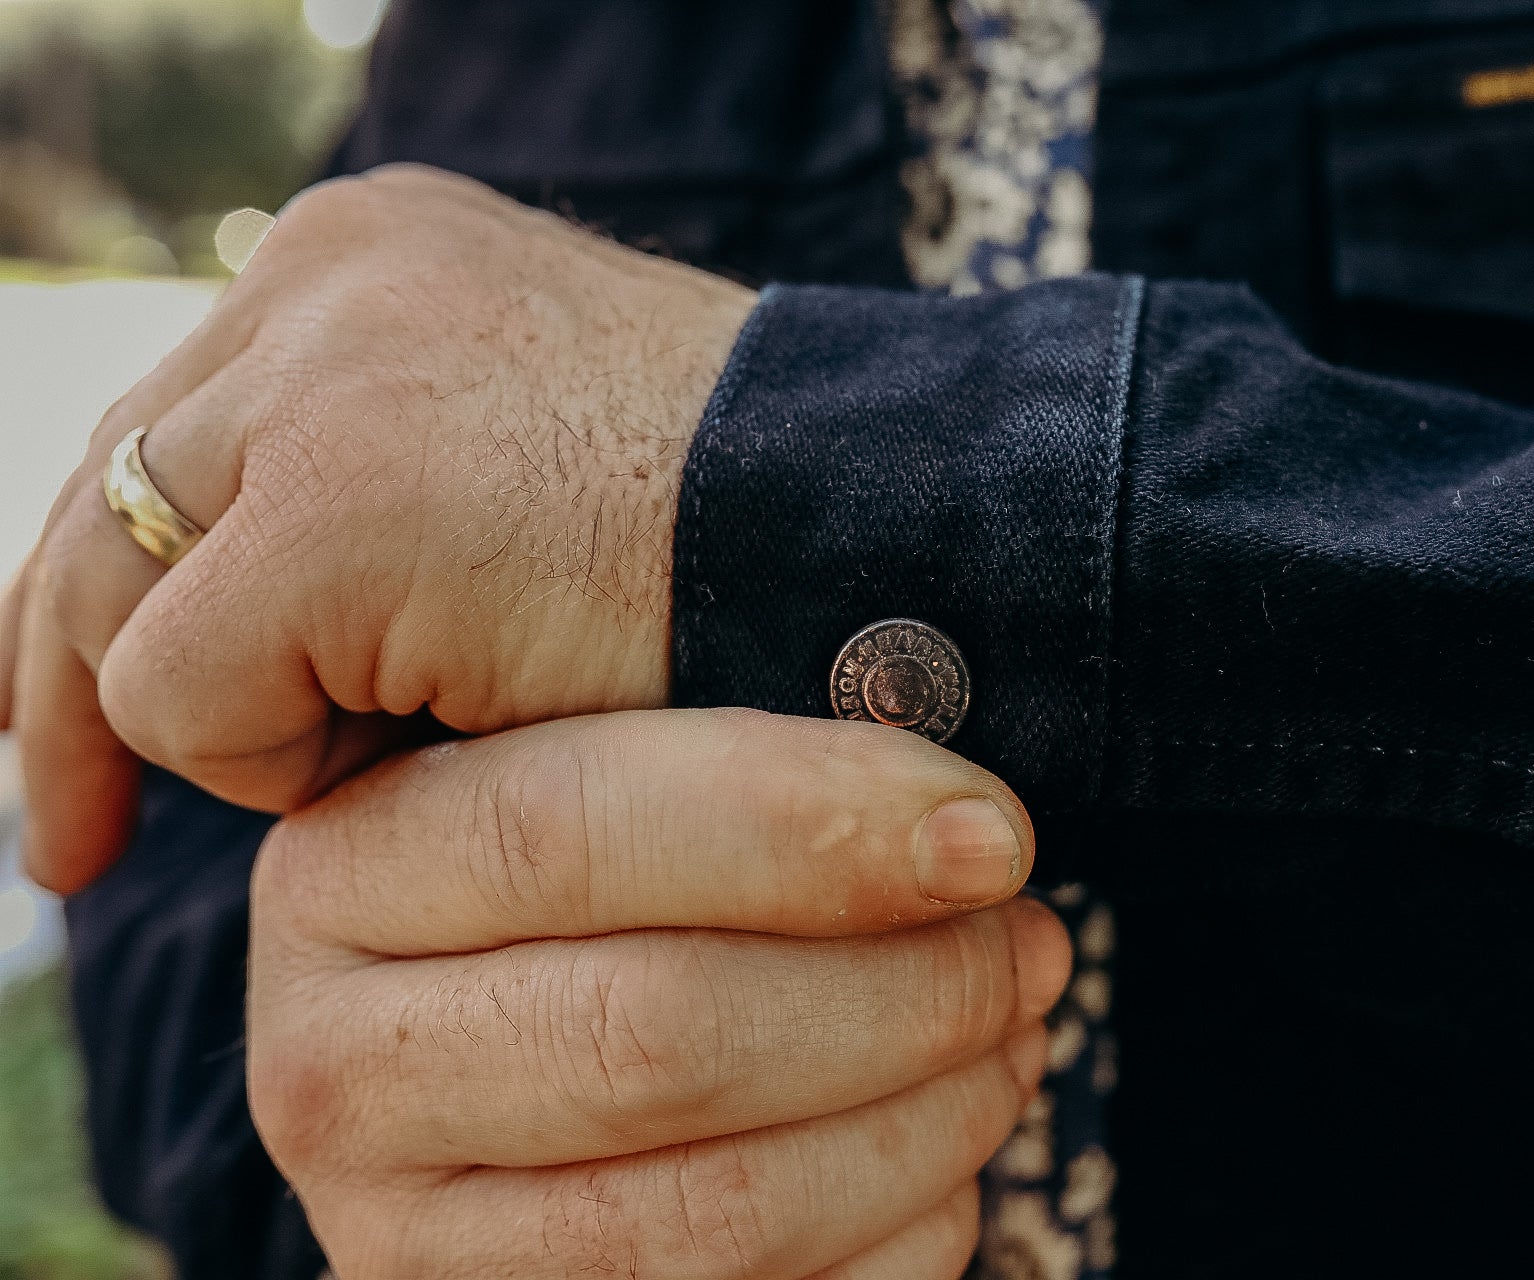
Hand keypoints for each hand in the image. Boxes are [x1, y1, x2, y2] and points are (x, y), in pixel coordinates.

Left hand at [0, 164, 755, 889]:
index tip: (59, 719)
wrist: (914, 550)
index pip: (170, 432)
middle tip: (63, 841)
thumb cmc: (748, 554)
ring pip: (130, 604)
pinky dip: (288, 759)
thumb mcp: (520, 493)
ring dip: (249, 725)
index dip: (114, 582)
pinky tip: (436, 743)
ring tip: (394, 764)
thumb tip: (216, 637)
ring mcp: (332, 370)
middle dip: (70, 678)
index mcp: (380, 260)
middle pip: (114, 501)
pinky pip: (187, 690)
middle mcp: (332, 276)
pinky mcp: (343, 501)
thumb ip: (363, 505)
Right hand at [250, 707, 1070, 1278]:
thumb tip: (956, 821)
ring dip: (924, 1121)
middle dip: (904, 993)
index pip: (576, 830)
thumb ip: (724, 770)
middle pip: (663, 1034)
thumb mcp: (611, 781)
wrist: (507, 1053)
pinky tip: (939, 1155)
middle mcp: (337, 1066)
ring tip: (1007, 1039)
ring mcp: (406, 1239)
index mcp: (350, 873)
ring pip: (722, 1206)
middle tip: (1025, 946)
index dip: (812, 827)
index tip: (989, 834)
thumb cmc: (601, 887)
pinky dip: (898, 1234)